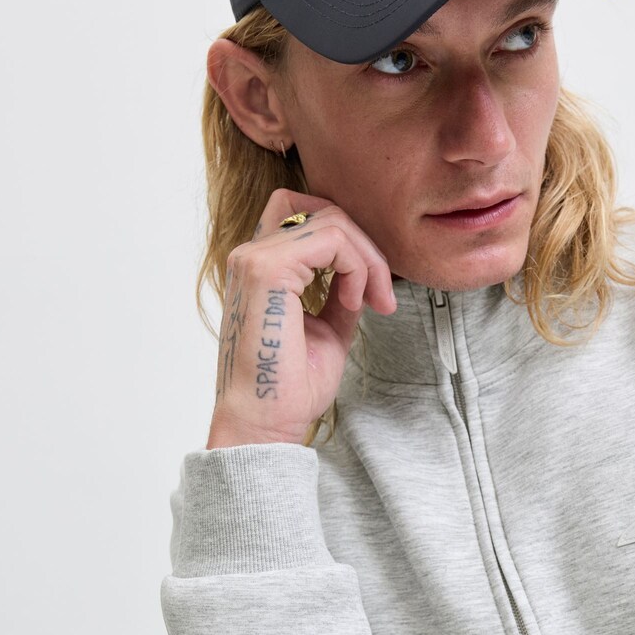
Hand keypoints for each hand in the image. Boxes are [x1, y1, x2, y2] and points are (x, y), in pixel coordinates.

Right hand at [206, 190, 396, 447]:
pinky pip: (332, 240)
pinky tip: (353, 303)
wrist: (266, 423)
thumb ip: (340, 294)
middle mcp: (251, 255)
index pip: (309, 218)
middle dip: (366, 247)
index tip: (372, 297)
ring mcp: (254, 258)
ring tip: (370, 302)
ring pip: (332, 221)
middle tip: (383, 297)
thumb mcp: (328, 330)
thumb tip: (365, 274)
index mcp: (261, 267)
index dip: (351, 246)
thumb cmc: (290, 388)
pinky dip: (357, 267)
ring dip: (367, 260)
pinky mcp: (267, 269)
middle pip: (323, 210)